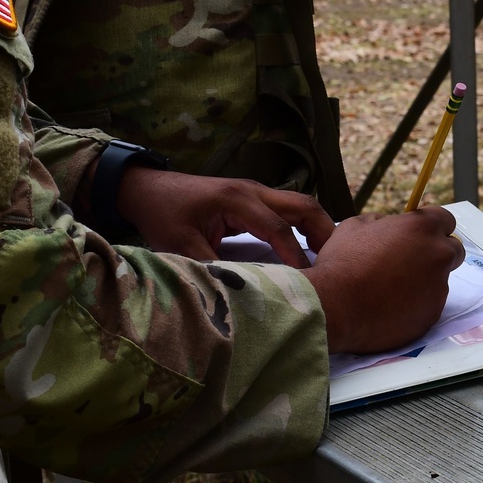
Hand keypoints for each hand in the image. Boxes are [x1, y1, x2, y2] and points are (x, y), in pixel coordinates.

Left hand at [115, 168, 335, 267]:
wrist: (147, 189)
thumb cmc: (163, 215)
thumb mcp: (180, 246)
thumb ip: (210, 267)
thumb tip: (236, 293)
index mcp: (237, 200)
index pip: (278, 228)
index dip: (295, 256)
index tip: (307, 280)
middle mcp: (253, 191)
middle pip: (304, 204)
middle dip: (324, 232)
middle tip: (335, 263)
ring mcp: (255, 191)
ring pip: (300, 204)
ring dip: (316, 227)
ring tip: (327, 258)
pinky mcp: (253, 198)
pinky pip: (288, 209)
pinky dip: (303, 226)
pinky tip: (307, 248)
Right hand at [301, 206, 464, 353]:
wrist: (334, 307)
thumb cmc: (342, 263)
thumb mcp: (354, 226)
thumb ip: (380, 222)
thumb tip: (387, 225)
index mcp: (422, 228)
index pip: (446, 219)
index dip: (431, 226)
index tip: (419, 235)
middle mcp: (438, 256)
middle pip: (454, 250)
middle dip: (436, 254)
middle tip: (410, 262)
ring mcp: (438, 288)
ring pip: (439, 280)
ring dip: (423, 282)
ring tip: (390, 290)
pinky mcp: (432, 314)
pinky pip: (429, 305)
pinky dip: (415, 305)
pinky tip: (390, 307)